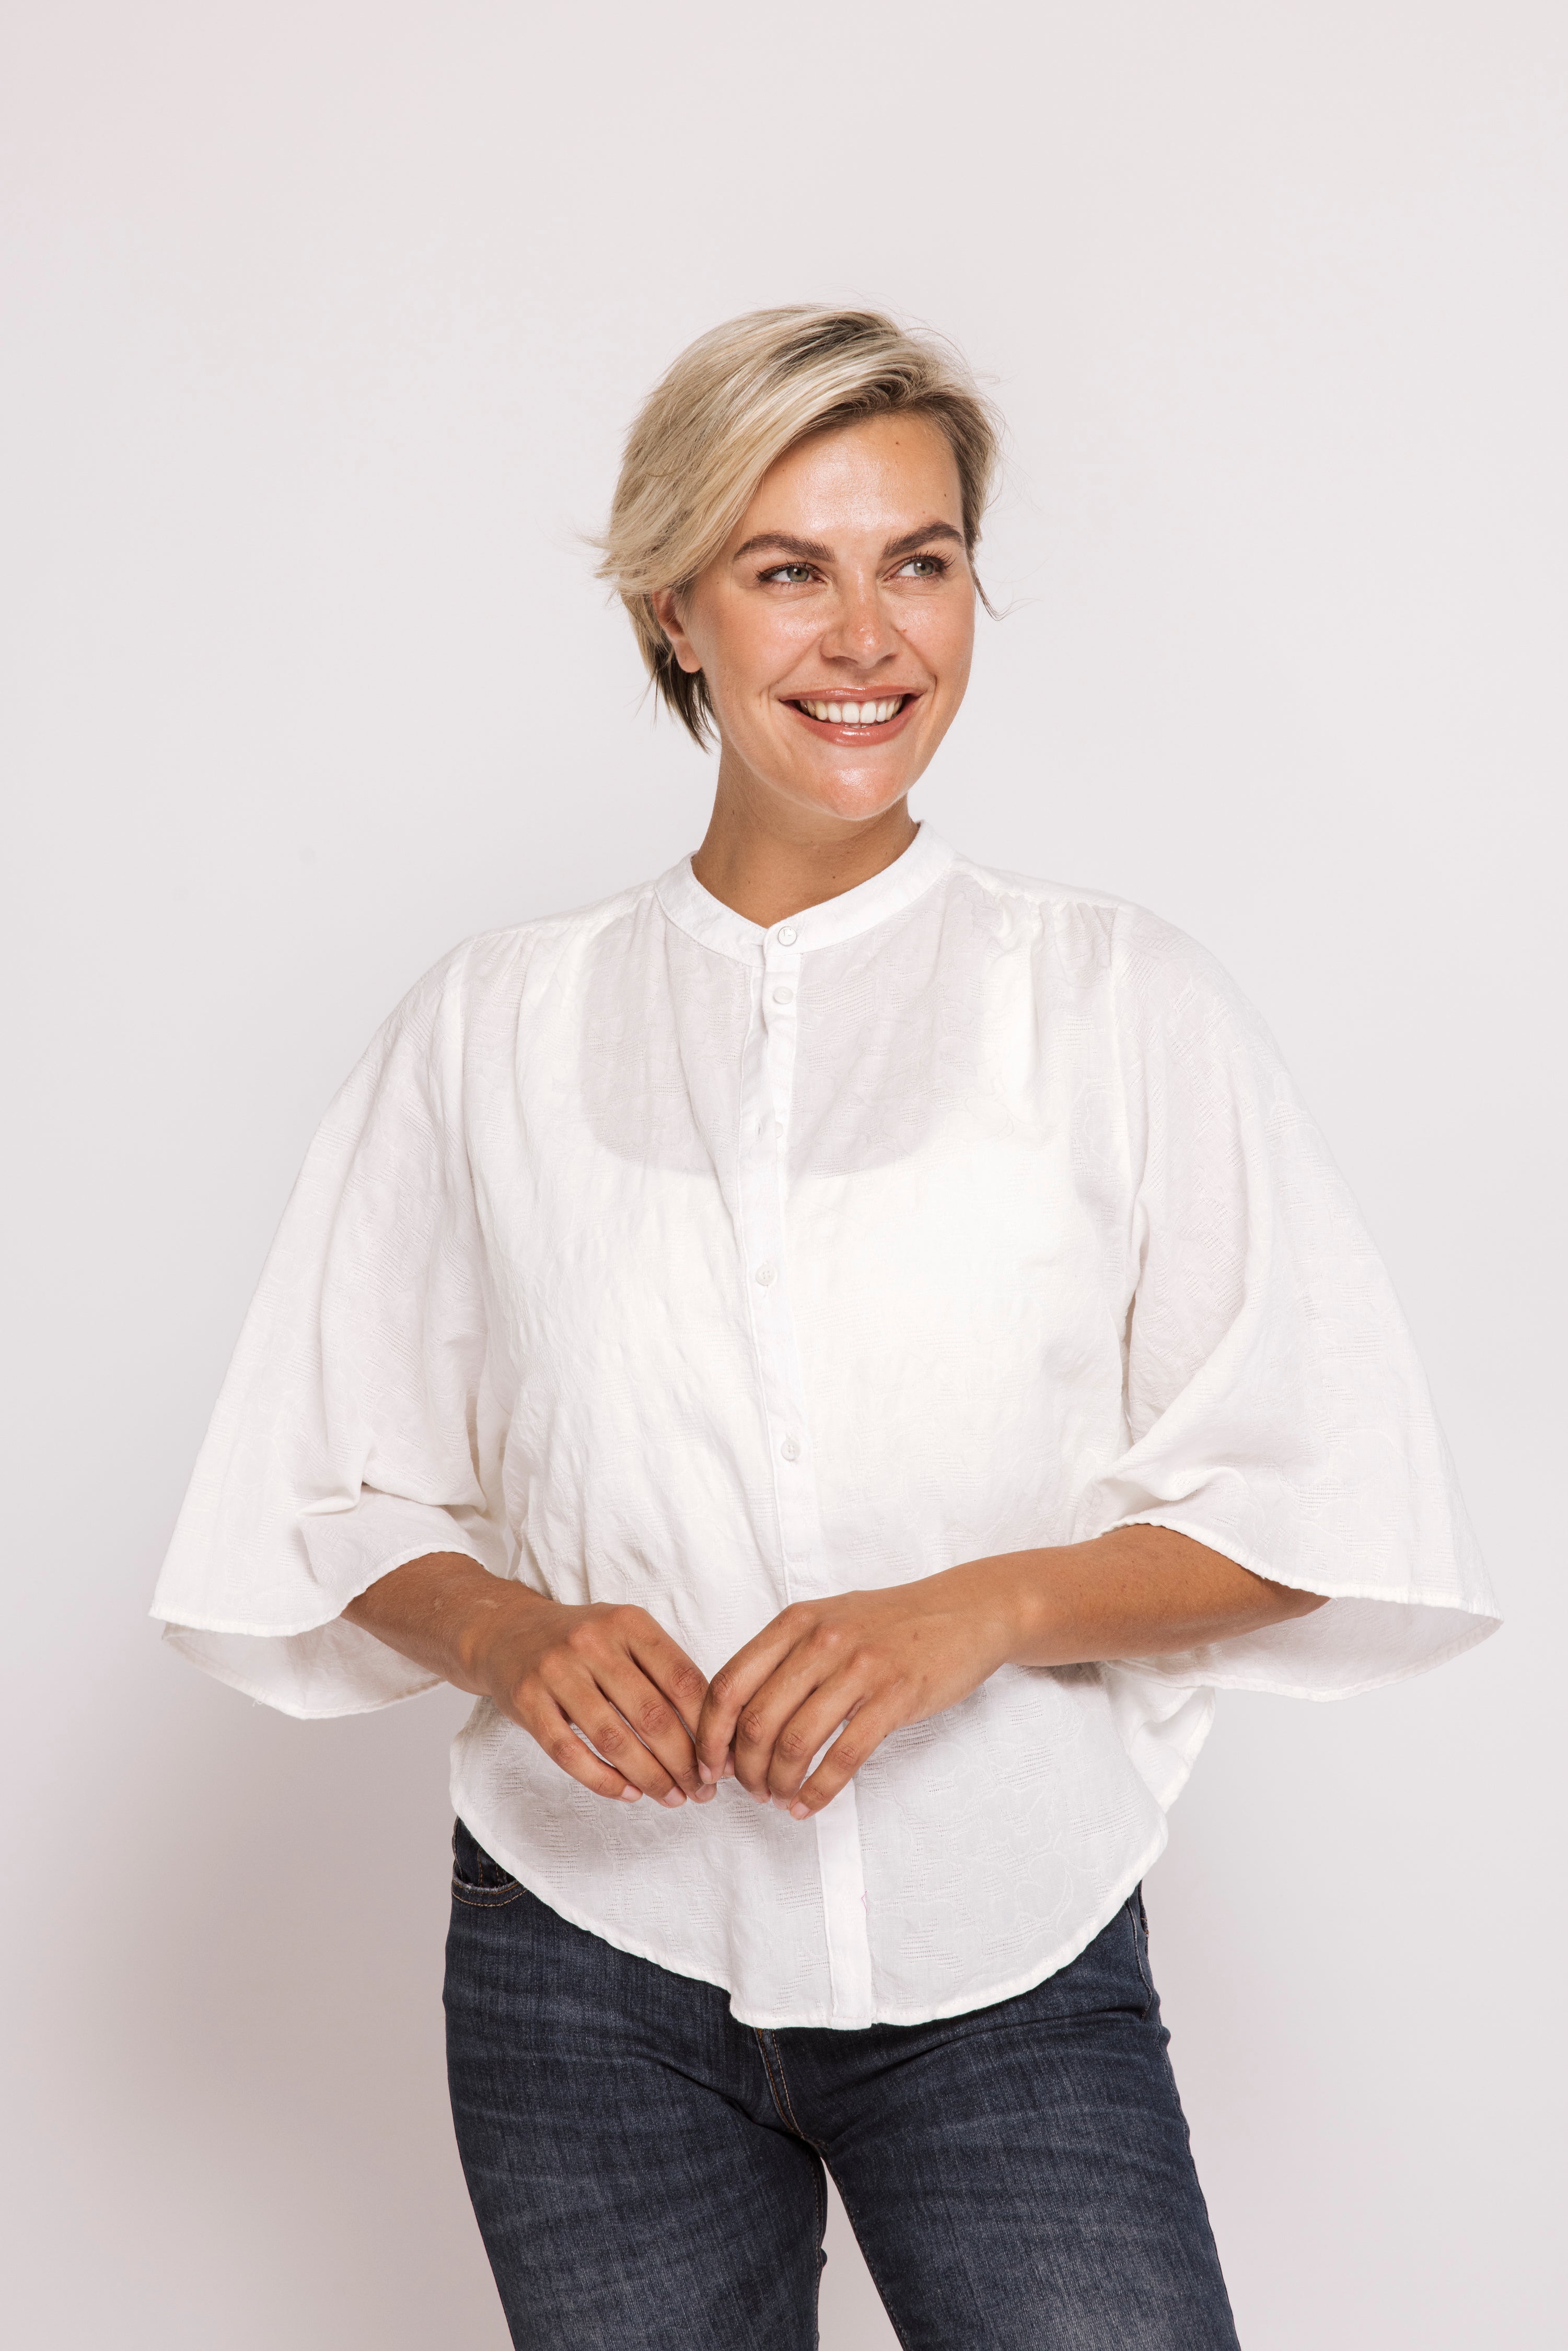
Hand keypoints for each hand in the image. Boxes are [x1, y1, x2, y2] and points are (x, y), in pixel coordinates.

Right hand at [471, 1590, 714, 1808]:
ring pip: (613, 1738)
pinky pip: (570, 1753)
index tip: (720, 1760)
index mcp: (628, 1623)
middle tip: (701, 1792)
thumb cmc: (582, 1642)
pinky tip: (628, 1793)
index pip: (682, 1679)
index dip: (707, 1726)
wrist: (506, 1632)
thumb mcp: (625, 1635)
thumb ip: (665, 1671)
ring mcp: (556, 1671)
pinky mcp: (527, 1702)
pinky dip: (603, 1780)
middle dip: (683, 1762)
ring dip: (649, 1777)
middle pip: (651, 1714)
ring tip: (671, 1798)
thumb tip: (713, 1732)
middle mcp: (592, 1642)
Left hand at [695, 1563, 1019, 1819]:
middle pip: (756, 1720)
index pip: (728, 1684)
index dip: (710, 1735)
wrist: (965, 1612)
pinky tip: (808, 1805)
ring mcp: (859, 1668)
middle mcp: (821, 1641)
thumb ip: (783, 1658)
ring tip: (778, 1798)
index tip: (709, 1766)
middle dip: (743, 1768)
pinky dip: (818, 1792)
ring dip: (778, 1782)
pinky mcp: (895, 1698)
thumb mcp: (828, 1620)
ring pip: (795, 1742)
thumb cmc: (890, 1623)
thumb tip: (734, 1717)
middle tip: (750, 1790)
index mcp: (795, 1622)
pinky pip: (844, 1757)